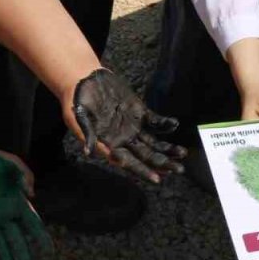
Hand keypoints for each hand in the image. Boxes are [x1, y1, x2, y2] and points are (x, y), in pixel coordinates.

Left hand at [0, 150, 52, 259]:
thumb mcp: (10, 161)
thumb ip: (23, 173)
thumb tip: (32, 195)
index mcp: (16, 203)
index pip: (33, 225)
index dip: (42, 239)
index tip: (50, 253)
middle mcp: (5, 215)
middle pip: (18, 240)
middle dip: (25, 256)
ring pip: (0, 243)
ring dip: (7, 258)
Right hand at [69, 68, 187, 182]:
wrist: (83, 80)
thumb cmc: (76, 102)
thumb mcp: (78, 119)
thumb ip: (88, 134)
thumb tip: (89, 152)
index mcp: (110, 145)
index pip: (129, 163)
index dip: (143, 171)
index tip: (157, 179)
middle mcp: (124, 140)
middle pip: (146, 156)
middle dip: (162, 164)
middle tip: (179, 170)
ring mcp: (133, 127)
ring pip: (154, 142)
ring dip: (168, 149)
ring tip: (182, 154)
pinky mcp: (139, 113)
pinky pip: (155, 121)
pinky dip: (164, 124)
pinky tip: (174, 125)